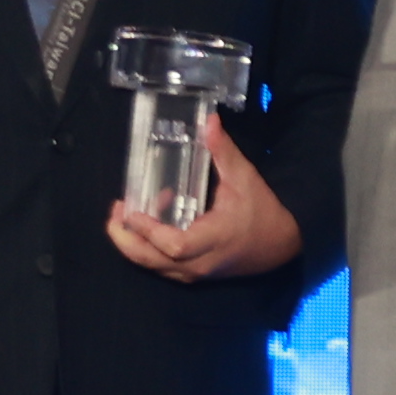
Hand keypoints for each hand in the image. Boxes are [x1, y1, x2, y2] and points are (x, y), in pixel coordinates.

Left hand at [107, 103, 299, 283]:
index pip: (174, 245)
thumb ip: (223, 151)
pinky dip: (147, 248)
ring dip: (133, 244)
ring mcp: (196, 272)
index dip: (148, 229)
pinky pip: (162, 266)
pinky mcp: (194, 274)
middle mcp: (200, 262)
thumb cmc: (262, 211)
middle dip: (125, 240)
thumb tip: (209, 121)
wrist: (282, 244)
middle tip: (114, 215)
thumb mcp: (244, 178)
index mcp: (214, 239)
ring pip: (153, 266)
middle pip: (152, 261)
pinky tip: (146, 225)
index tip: (131, 209)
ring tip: (123, 216)